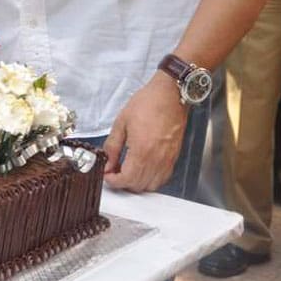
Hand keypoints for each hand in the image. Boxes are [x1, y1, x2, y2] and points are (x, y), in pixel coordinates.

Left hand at [103, 73, 187, 192]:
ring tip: (128, 170)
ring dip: (138, 183)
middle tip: (114, 171)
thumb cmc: (148, 103)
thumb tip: (106, 163)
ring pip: (151, 185)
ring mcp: (167, 160)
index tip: (107, 175)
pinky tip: (144, 168)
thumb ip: (112, 147)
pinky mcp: (174, 157)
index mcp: (141, 151)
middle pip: (138, 185)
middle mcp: (156, 160)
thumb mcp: (121, 122)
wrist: (170, 95)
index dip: (113, 181)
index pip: (126, 180)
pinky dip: (152, 179)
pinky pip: (163, 178)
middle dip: (123, 182)